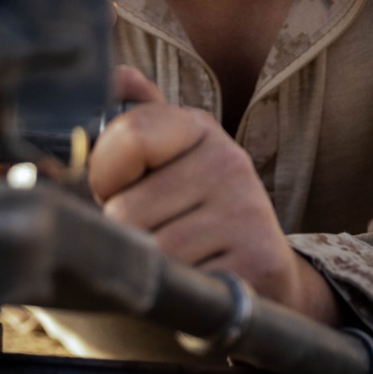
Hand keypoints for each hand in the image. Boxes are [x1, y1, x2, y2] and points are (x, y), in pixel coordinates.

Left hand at [88, 66, 342, 324]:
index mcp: (199, 127)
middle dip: (127, 238)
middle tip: (160, 236)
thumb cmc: (202, 214)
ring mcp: (247, 211)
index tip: (120, 192)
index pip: (126, 137)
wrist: (267, 273)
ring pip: (148, 255)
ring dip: (152, 273)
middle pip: (124, 211)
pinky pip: (180, 288)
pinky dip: (179, 298)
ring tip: (181, 262)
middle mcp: (229, 161)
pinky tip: (198, 284)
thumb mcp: (174, 160)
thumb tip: (118, 75)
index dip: (105, 178)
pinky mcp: (259, 262)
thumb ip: (140, 121)